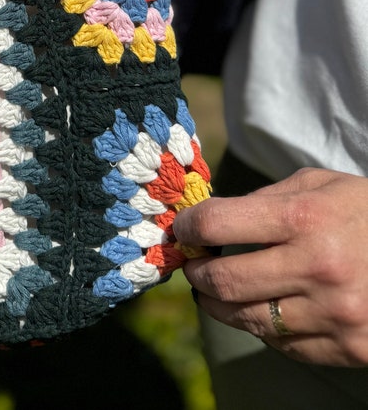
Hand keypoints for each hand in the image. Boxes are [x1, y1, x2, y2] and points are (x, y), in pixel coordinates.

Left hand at [172, 167, 367, 365]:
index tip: (182, 230)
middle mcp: (317, 268)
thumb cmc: (365, 211)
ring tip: (212, 292)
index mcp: (305, 218)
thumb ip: (265, 199)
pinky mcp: (348, 348)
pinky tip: (259, 310)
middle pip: (224, 280)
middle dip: (196, 273)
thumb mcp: (319, 184)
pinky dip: (262, 328)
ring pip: (247, 319)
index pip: (219, 223)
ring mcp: (334, 314)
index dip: (189, 226)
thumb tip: (212, 220)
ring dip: (219, 305)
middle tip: (191, 266)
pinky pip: (283, 344)